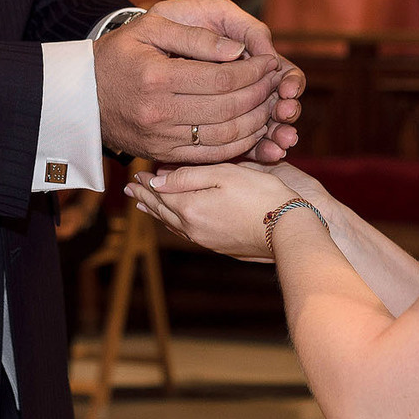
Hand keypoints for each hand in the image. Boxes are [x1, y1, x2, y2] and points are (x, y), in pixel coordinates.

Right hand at [95, 0, 305, 163]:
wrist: (81, 95)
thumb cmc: (119, 53)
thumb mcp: (150, 28)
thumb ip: (196, 37)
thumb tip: (240, 48)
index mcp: (157, 77)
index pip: (223, 79)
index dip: (255, 71)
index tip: (270, 62)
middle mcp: (159, 112)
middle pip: (229, 109)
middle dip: (262, 95)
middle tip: (276, 82)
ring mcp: (161, 138)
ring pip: (226, 136)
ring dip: (257, 122)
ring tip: (270, 104)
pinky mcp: (163, 155)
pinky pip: (212, 155)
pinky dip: (239, 144)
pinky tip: (252, 128)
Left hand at [126, 163, 302, 261]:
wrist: (288, 230)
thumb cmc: (262, 196)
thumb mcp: (226, 174)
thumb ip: (189, 176)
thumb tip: (157, 180)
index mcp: (190, 207)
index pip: (159, 192)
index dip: (146, 181)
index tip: (135, 173)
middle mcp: (192, 227)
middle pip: (162, 210)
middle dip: (145, 197)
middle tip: (130, 188)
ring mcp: (205, 239)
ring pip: (171, 224)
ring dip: (155, 211)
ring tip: (142, 204)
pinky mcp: (217, 245)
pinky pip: (185, 233)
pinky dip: (172, 223)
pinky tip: (173, 221)